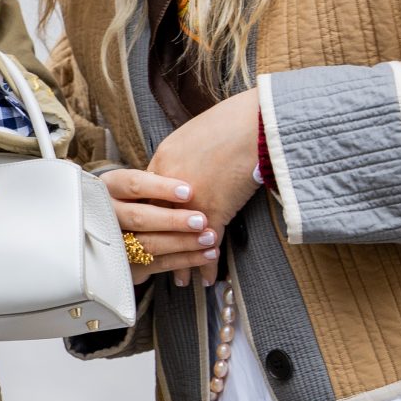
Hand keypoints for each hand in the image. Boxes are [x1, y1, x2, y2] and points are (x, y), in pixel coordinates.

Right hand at [101, 169, 218, 286]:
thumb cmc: (146, 197)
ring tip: (211, 238)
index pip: (132, 184)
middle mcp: (106, 215)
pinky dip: (186, 260)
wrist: (123, 230)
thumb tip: (193, 185)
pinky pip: (159, 264)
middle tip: (201, 221)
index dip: (160, 188)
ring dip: (183, 242)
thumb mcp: (145, 184)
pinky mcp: (128, 267)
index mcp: (108, 187)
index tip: (188, 191)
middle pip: (138, 218)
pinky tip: (207, 254)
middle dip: (172, 221)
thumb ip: (161, 181)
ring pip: (149, 244)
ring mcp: (115, 244)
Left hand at [145, 89, 262, 271]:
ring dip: (180, 262)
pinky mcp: (214, 211)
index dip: (147, 217)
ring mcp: (190, 200)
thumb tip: (184, 169)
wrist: (254, 123)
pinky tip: (207, 278)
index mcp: (163, 159)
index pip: (145, 197)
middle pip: (154, 222)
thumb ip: (183, 155)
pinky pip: (206, 244)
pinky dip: (207, 264)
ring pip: (177, 239)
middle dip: (154, 246)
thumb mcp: (194, 133)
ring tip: (179, 281)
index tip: (146, 230)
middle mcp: (169, 183)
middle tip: (153, 262)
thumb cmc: (232, 120)